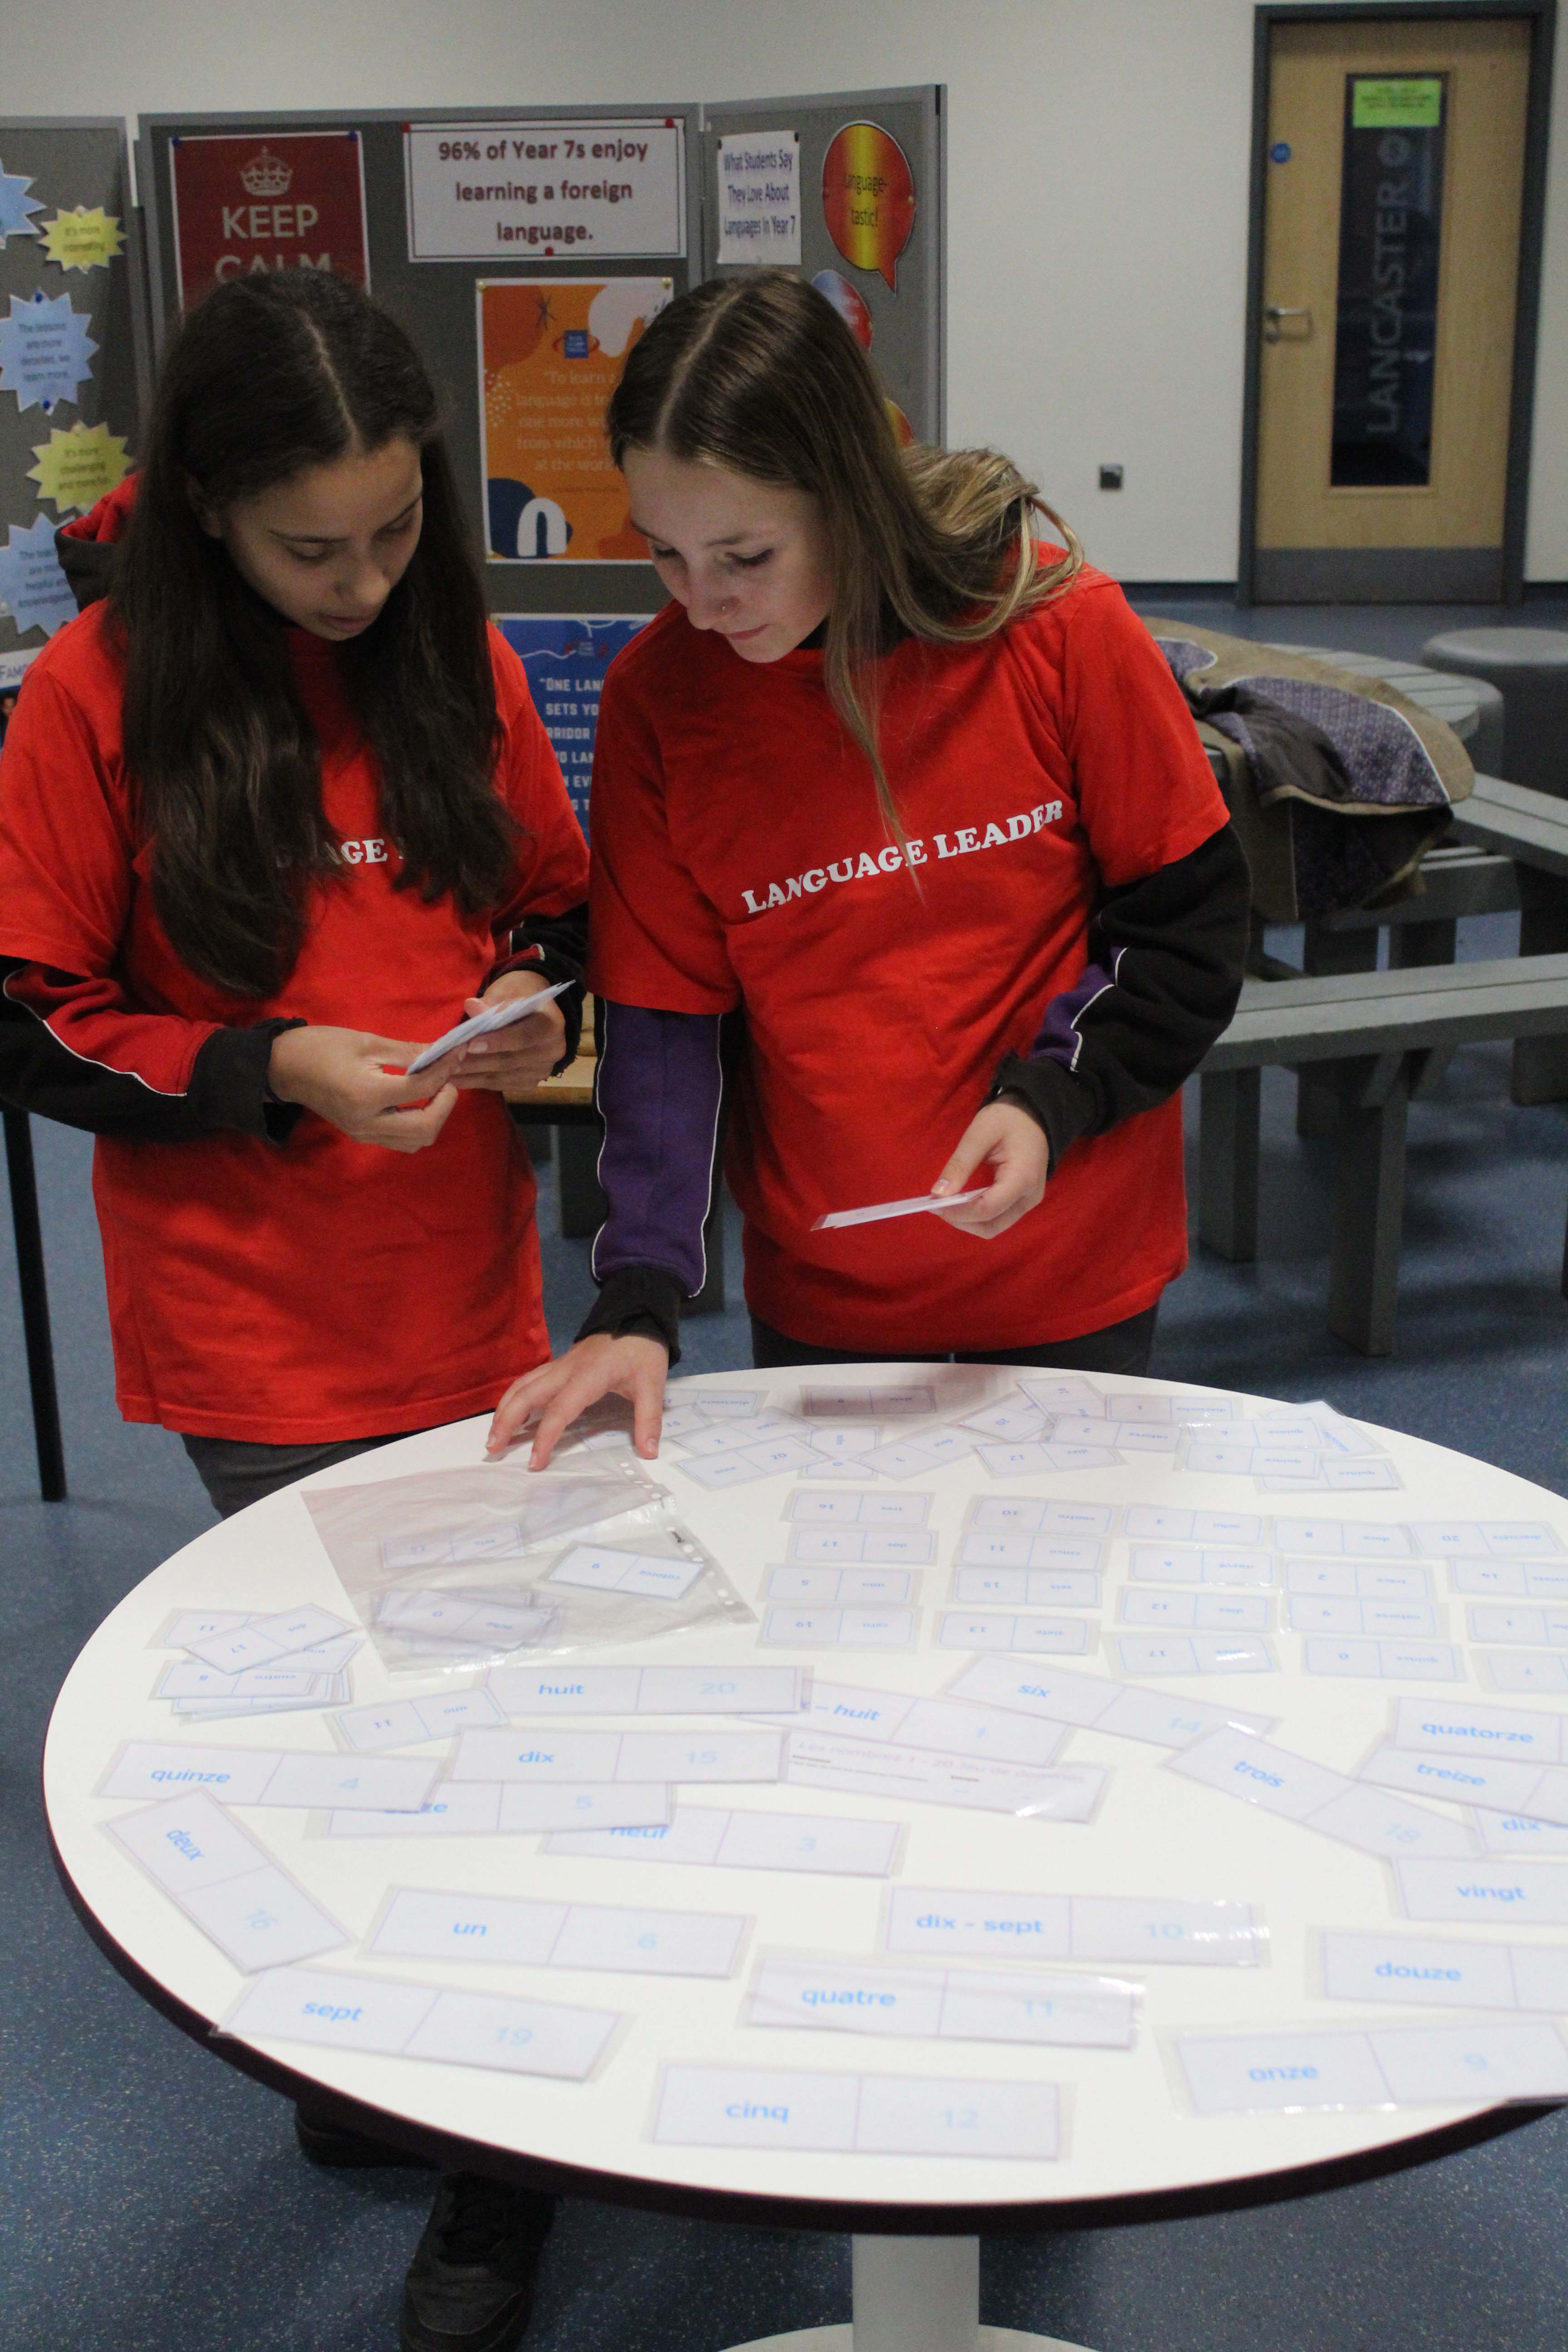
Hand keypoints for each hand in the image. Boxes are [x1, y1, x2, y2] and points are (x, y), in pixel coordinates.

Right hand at [268, 1026, 458, 1152]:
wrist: (284, 1068)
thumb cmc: (322, 1047)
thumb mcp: (367, 1042)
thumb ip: (408, 1051)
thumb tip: (444, 1050)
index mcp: (367, 1095)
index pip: (421, 1089)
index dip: (445, 1070)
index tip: (456, 1053)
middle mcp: (367, 1123)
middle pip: (425, 1129)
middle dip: (445, 1104)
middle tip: (448, 1080)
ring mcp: (363, 1134)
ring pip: (415, 1141)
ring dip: (434, 1118)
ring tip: (434, 1090)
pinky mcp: (361, 1135)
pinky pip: (400, 1140)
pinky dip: (417, 1124)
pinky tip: (417, 1101)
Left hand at [448, 970, 569, 1093]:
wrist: (534, 1009)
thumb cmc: (519, 994)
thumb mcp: (507, 990)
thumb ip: (492, 1002)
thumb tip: (472, 1007)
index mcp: (552, 1024)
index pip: (524, 1036)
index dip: (498, 1041)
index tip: (470, 1044)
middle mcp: (552, 1051)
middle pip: (511, 1060)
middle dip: (477, 1061)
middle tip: (449, 1059)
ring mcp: (542, 1070)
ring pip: (503, 1076)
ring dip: (473, 1074)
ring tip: (446, 1070)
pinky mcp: (529, 1082)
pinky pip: (500, 1085)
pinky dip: (477, 1082)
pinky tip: (456, 1079)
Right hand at [487, 1332, 667, 1469]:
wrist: (637, 1314)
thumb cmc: (643, 1351)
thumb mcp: (652, 1384)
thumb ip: (649, 1419)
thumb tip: (648, 1453)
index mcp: (587, 1377)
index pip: (559, 1411)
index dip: (545, 1438)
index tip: (535, 1463)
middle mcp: (565, 1370)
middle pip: (526, 1394)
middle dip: (505, 1421)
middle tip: (492, 1449)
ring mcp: (559, 1365)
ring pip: (522, 1384)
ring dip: (504, 1409)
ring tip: (494, 1435)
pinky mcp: (560, 1364)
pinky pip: (530, 1380)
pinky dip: (515, 1397)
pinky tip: (512, 1413)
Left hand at [929, 1099, 1048, 1237]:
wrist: (1034, 1115)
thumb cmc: (1008, 1119)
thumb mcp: (980, 1133)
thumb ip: (960, 1164)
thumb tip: (938, 1193)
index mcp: (1023, 1177)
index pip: (987, 1208)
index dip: (958, 1212)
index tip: (933, 1203)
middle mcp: (1029, 1197)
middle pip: (991, 1226)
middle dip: (961, 1221)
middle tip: (936, 1205)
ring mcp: (1028, 1202)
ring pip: (994, 1227)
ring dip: (968, 1222)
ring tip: (946, 1205)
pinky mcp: (1022, 1202)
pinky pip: (997, 1219)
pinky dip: (976, 1217)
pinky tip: (961, 1203)